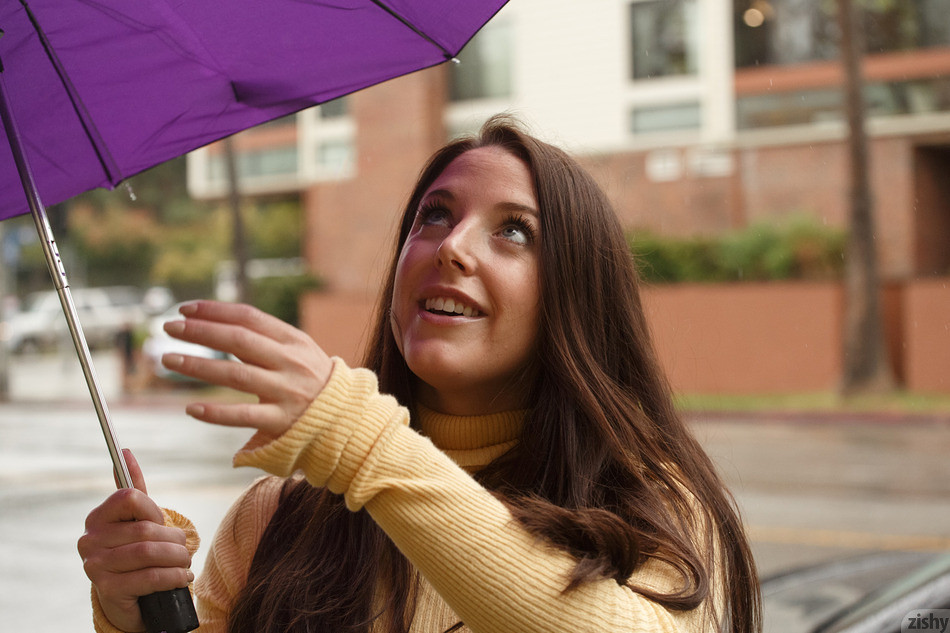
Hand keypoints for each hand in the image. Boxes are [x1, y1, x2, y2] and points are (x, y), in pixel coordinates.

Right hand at [78, 450, 192, 631]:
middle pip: (145, 529)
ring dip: (178, 558)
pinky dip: (174, 577)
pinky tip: (182, 577)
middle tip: (185, 549)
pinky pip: (150, 577)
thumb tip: (125, 451)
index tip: (163, 522)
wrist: (130, 598)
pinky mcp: (107, 590)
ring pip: (149, 552)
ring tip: (185, 563)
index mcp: (97, 518)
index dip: (154, 509)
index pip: (130, 498)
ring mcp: (95, 566)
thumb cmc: (137, 552)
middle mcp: (89, 541)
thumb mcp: (137, 520)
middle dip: (174, 539)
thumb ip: (135, 488)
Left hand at [161, 300, 332, 436]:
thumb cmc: (311, 378)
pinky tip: (191, 408)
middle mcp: (290, 363)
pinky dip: (216, 413)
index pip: (249, 318)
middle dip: (201, 332)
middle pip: (239, 341)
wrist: (346, 416)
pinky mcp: (281, 422)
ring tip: (169, 359)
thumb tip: (216, 321)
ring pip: (236, 376)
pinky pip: (244, 416)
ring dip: (199, 366)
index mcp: (293, 340)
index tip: (185, 309)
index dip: (215, 311)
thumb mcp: (297, 349)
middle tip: (169, 328)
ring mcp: (286, 392)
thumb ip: (263, 337)